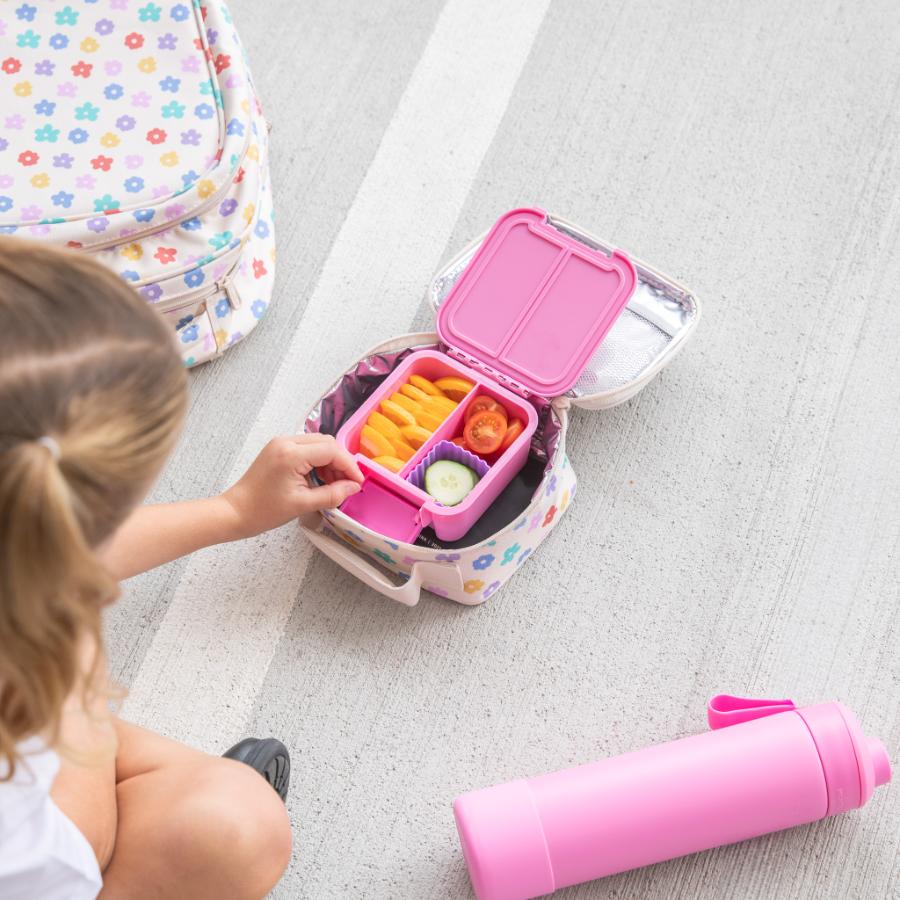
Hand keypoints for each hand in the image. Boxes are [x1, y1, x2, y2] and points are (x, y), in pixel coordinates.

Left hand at [222, 434, 363, 538]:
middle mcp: (286, 441)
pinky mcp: (278, 448)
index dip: (349, 465)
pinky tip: (318, 479)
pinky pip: (306, 448)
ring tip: (332, 484)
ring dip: (330, 461)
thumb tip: (353, 487)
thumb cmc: (264, 511)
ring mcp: (281, 443)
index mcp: (291, 454)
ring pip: (318, 443)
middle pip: (326, 442)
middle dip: (341, 462)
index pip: (331, 450)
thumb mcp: (303, 505)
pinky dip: (318, 460)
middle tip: (346, 484)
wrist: (235, 512)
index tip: (357, 482)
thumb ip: (332, 494)